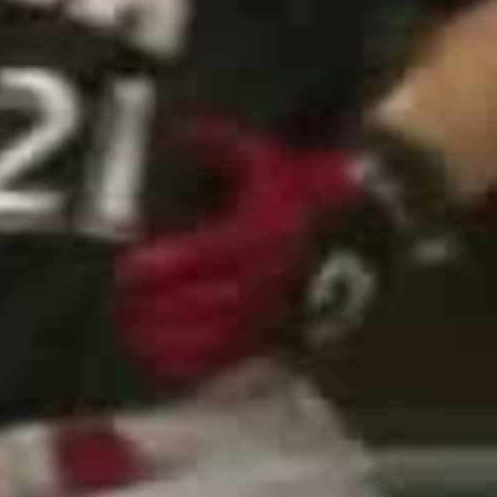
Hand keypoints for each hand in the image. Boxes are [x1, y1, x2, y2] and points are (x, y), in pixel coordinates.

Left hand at [114, 118, 453, 385]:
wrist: (375, 226)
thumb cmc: (316, 189)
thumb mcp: (272, 160)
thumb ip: (222, 146)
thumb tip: (182, 132)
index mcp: (263, 234)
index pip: (204, 255)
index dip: (164, 267)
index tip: (130, 270)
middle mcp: (268, 277)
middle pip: (202, 303)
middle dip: (156, 310)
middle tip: (121, 309)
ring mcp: (276, 310)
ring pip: (215, 337)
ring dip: (170, 342)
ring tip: (136, 339)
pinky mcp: (284, 335)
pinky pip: (235, 356)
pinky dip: (198, 363)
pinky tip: (168, 364)